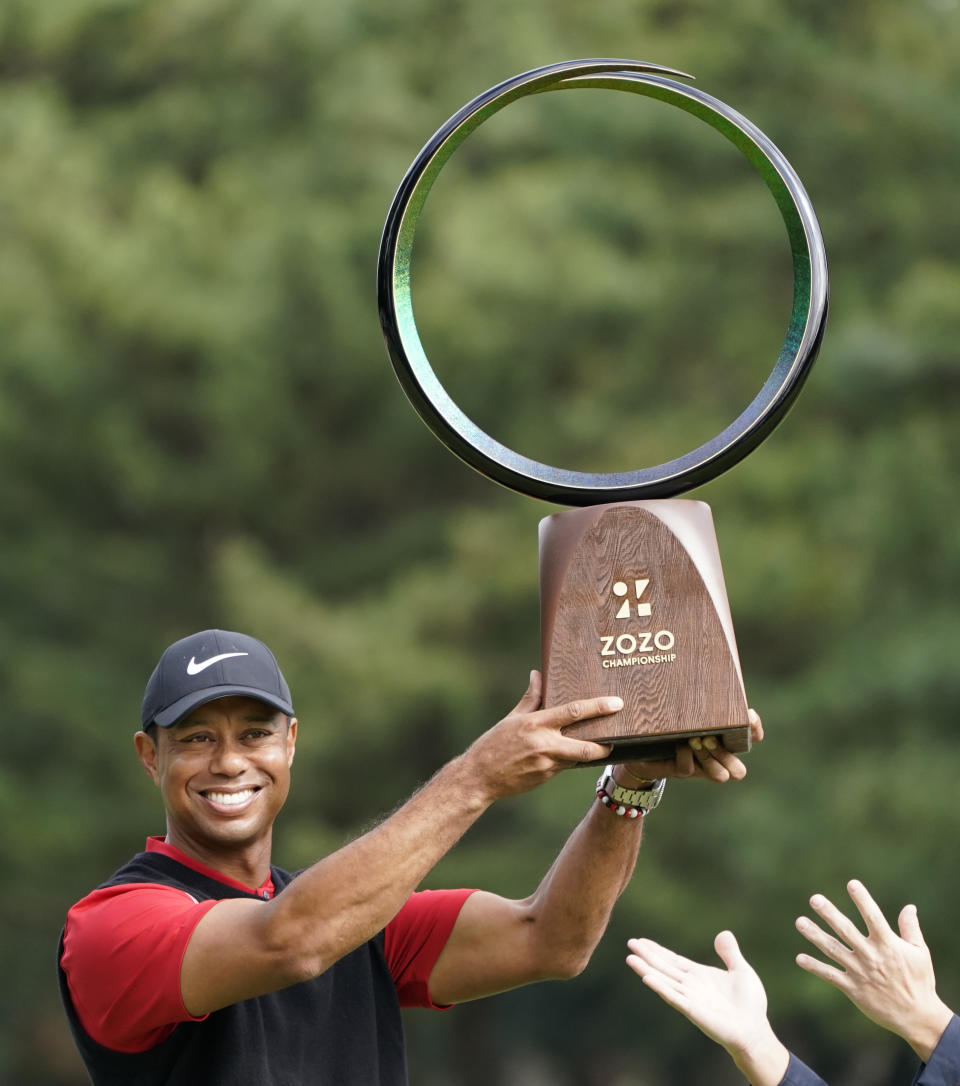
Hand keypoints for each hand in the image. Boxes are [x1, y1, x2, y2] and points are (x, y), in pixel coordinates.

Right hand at [461, 671, 619, 800]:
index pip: (573, 712)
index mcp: (535, 723)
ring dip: (589, 752)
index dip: (597, 707)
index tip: (616, 703)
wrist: (479, 777)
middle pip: (585, 746)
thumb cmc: (494, 744)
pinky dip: (572, 759)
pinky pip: (566, 766)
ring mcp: (546, 764)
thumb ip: (531, 698)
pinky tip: (575, 755)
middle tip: (618, 736)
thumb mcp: (512, 718)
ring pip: (578, 758)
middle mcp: (543, 744)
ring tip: (602, 745)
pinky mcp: (546, 777)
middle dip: (605, 744)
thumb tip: (537, 674)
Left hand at [623, 709, 763, 783]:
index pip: (752, 737)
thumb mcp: (688, 706)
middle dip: (727, 755)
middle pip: (739, 770)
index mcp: (726, 739)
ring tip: (695, 740)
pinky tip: (679, 744)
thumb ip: (702, 697)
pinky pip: (688, 769)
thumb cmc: (673, 718)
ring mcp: (701, 768)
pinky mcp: (681, 771)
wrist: (645, 743)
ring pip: (719, 775)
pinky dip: (685, 756)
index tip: (749, 715)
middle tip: (711, 736)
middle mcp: (718, 758)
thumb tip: (706, 671)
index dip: (755, 729)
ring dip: (709, 757)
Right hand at [626, 931, 788, 1085]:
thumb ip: (730, 953)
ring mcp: (690, 998)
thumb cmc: (749, 1004)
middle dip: (647, 955)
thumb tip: (723, 933)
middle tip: (630, 943)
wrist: (755, 1030)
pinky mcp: (693, 1011)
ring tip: (630, 959)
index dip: (657, 950)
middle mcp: (690, 985)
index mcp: (698, 975)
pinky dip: (660, 988)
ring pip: (663, 981)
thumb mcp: (741, 971)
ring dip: (646, 970)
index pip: (673, 960)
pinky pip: (674, 997)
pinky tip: (647, 978)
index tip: (640, 941)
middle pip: (664, 967)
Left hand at [795, 879, 953, 1061]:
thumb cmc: (919, 982)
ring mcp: (860, 972)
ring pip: (834, 950)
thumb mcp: (920, 953)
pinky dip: (815, 967)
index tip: (852, 884)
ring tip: (800, 922)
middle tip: (814, 899)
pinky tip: (800, 958)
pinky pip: (830, 975)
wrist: (916, 1017)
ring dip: (815, 936)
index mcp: (888, 945)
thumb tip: (909, 906)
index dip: (863, 900)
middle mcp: (871, 956)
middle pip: (847, 931)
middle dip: (830, 914)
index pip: (873, 918)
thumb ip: (910, 929)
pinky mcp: (853, 988)